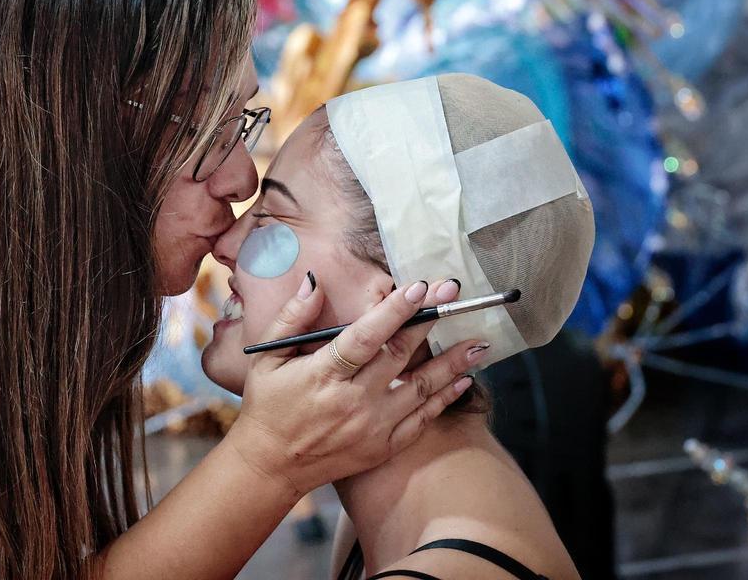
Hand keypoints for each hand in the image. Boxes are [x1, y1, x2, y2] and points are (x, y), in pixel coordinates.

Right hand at [227, 275, 487, 495]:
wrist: (271, 465)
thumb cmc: (268, 405)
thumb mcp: (267, 357)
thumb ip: (292, 318)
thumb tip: (314, 282)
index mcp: (323, 374)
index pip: (365, 337)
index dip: (394, 311)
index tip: (419, 288)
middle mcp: (352, 400)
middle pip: (400, 356)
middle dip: (429, 322)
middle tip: (454, 294)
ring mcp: (371, 426)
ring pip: (420, 388)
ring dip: (453, 364)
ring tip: (479, 342)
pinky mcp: (382, 446)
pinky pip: (421, 420)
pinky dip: (445, 399)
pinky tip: (464, 381)